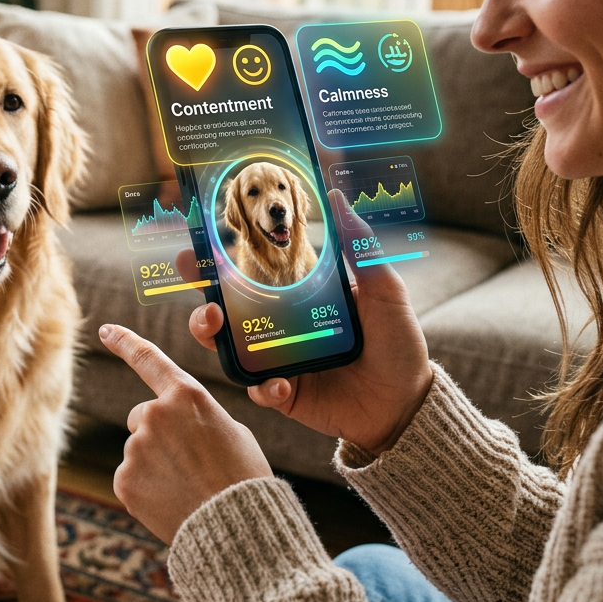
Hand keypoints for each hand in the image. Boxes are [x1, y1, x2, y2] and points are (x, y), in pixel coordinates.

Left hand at [99, 324, 272, 543]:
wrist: (236, 526)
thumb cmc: (242, 476)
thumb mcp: (230, 431)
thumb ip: (196, 417)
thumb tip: (178, 429)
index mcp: (186, 394)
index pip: (149, 359)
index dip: (125, 342)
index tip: (105, 329)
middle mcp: (154, 414)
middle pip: (143, 415)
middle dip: (159, 432)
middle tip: (190, 460)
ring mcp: (135, 447)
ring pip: (139, 449)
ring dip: (155, 462)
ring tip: (187, 484)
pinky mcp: (124, 479)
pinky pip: (131, 477)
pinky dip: (146, 487)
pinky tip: (171, 499)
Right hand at [175, 189, 432, 455]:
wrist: (407, 403)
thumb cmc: (397, 343)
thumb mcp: (383, 290)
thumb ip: (359, 248)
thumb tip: (338, 198)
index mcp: (297, 297)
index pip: (250, 274)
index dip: (218, 259)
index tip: (197, 242)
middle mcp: (279, 327)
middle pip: (225, 308)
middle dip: (199, 293)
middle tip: (195, 280)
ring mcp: (277, 361)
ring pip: (226, 346)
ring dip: (210, 333)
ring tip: (215, 324)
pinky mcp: (284, 393)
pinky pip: (259, 389)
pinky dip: (263, 386)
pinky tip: (281, 384)